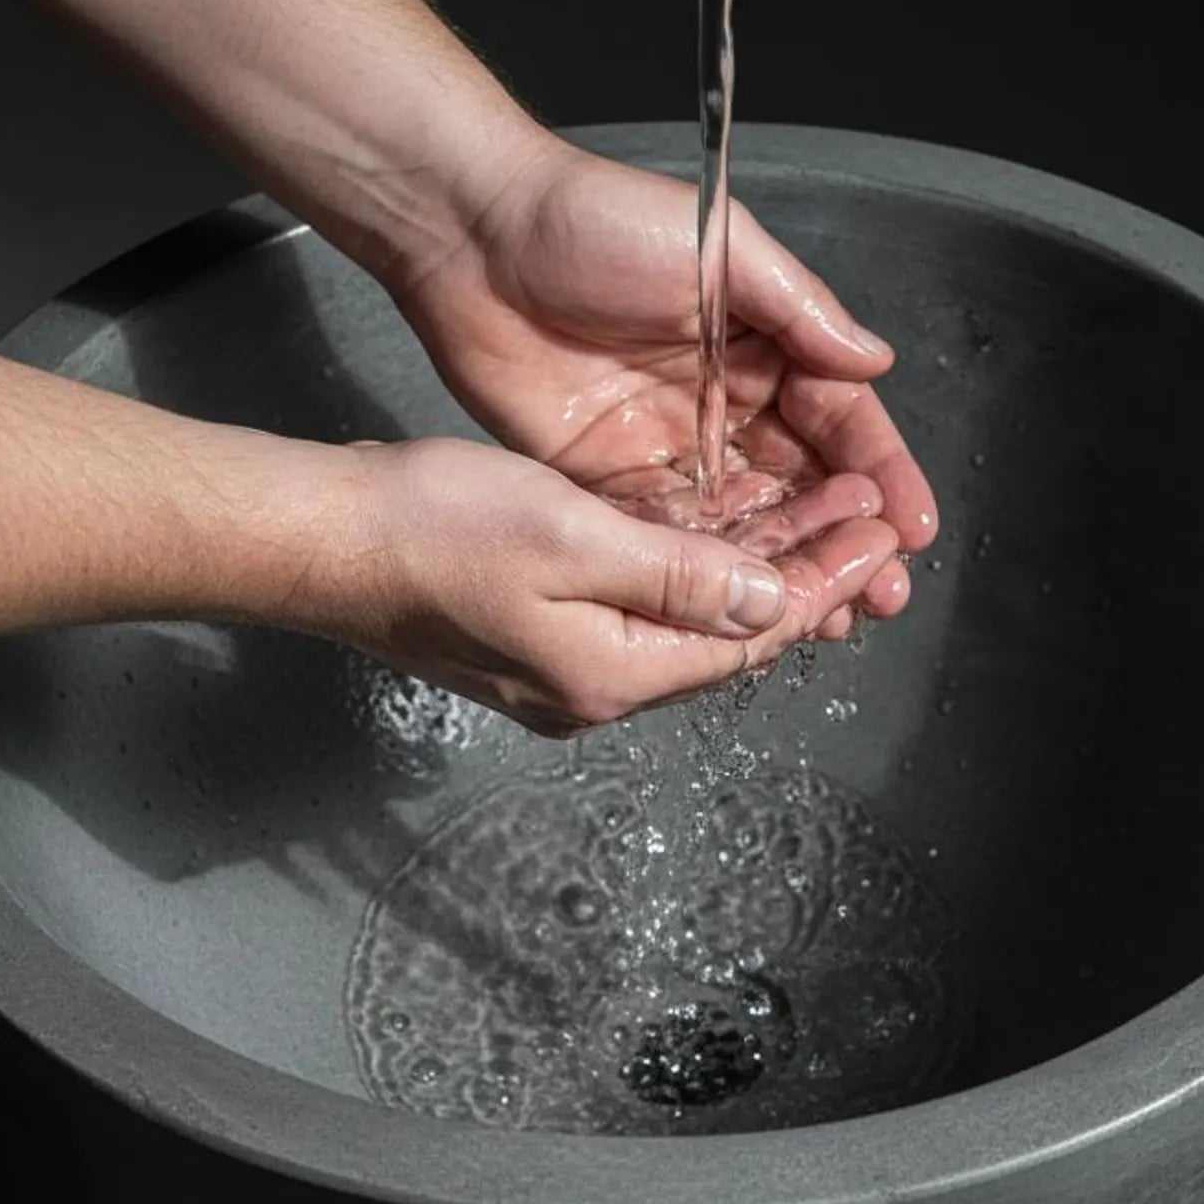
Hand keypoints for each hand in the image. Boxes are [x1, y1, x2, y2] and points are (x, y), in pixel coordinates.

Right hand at [316, 439, 896, 736]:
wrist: (322, 540)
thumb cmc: (429, 530)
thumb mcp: (569, 536)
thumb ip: (677, 575)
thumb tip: (766, 602)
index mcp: (612, 673)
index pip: (750, 636)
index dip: (823, 580)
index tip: (881, 532)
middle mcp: (595, 689)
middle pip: (728, 637)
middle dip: (804, 574)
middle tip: (871, 517)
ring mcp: (563, 669)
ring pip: (688, 622)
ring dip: (754, 567)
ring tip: (818, 515)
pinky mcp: (535, 637)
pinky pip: (643, 610)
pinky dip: (695, 569)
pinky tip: (718, 532)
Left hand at [384, 134, 936, 636]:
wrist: (474, 237)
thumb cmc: (594, 218)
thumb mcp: (720, 248)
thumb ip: (801, 311)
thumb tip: (874, 362)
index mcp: (761, 343)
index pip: (839, 420)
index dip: (880, 474)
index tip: (911, 528)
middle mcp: (722, 401)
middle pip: (800, 484)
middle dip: (844, 540)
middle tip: (880, 594)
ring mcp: (666, 445)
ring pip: (742, 522)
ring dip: (786, 568)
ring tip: (827, 618)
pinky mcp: (606, 478)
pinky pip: (668, 534)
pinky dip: (704, 572)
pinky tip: (740, 607)